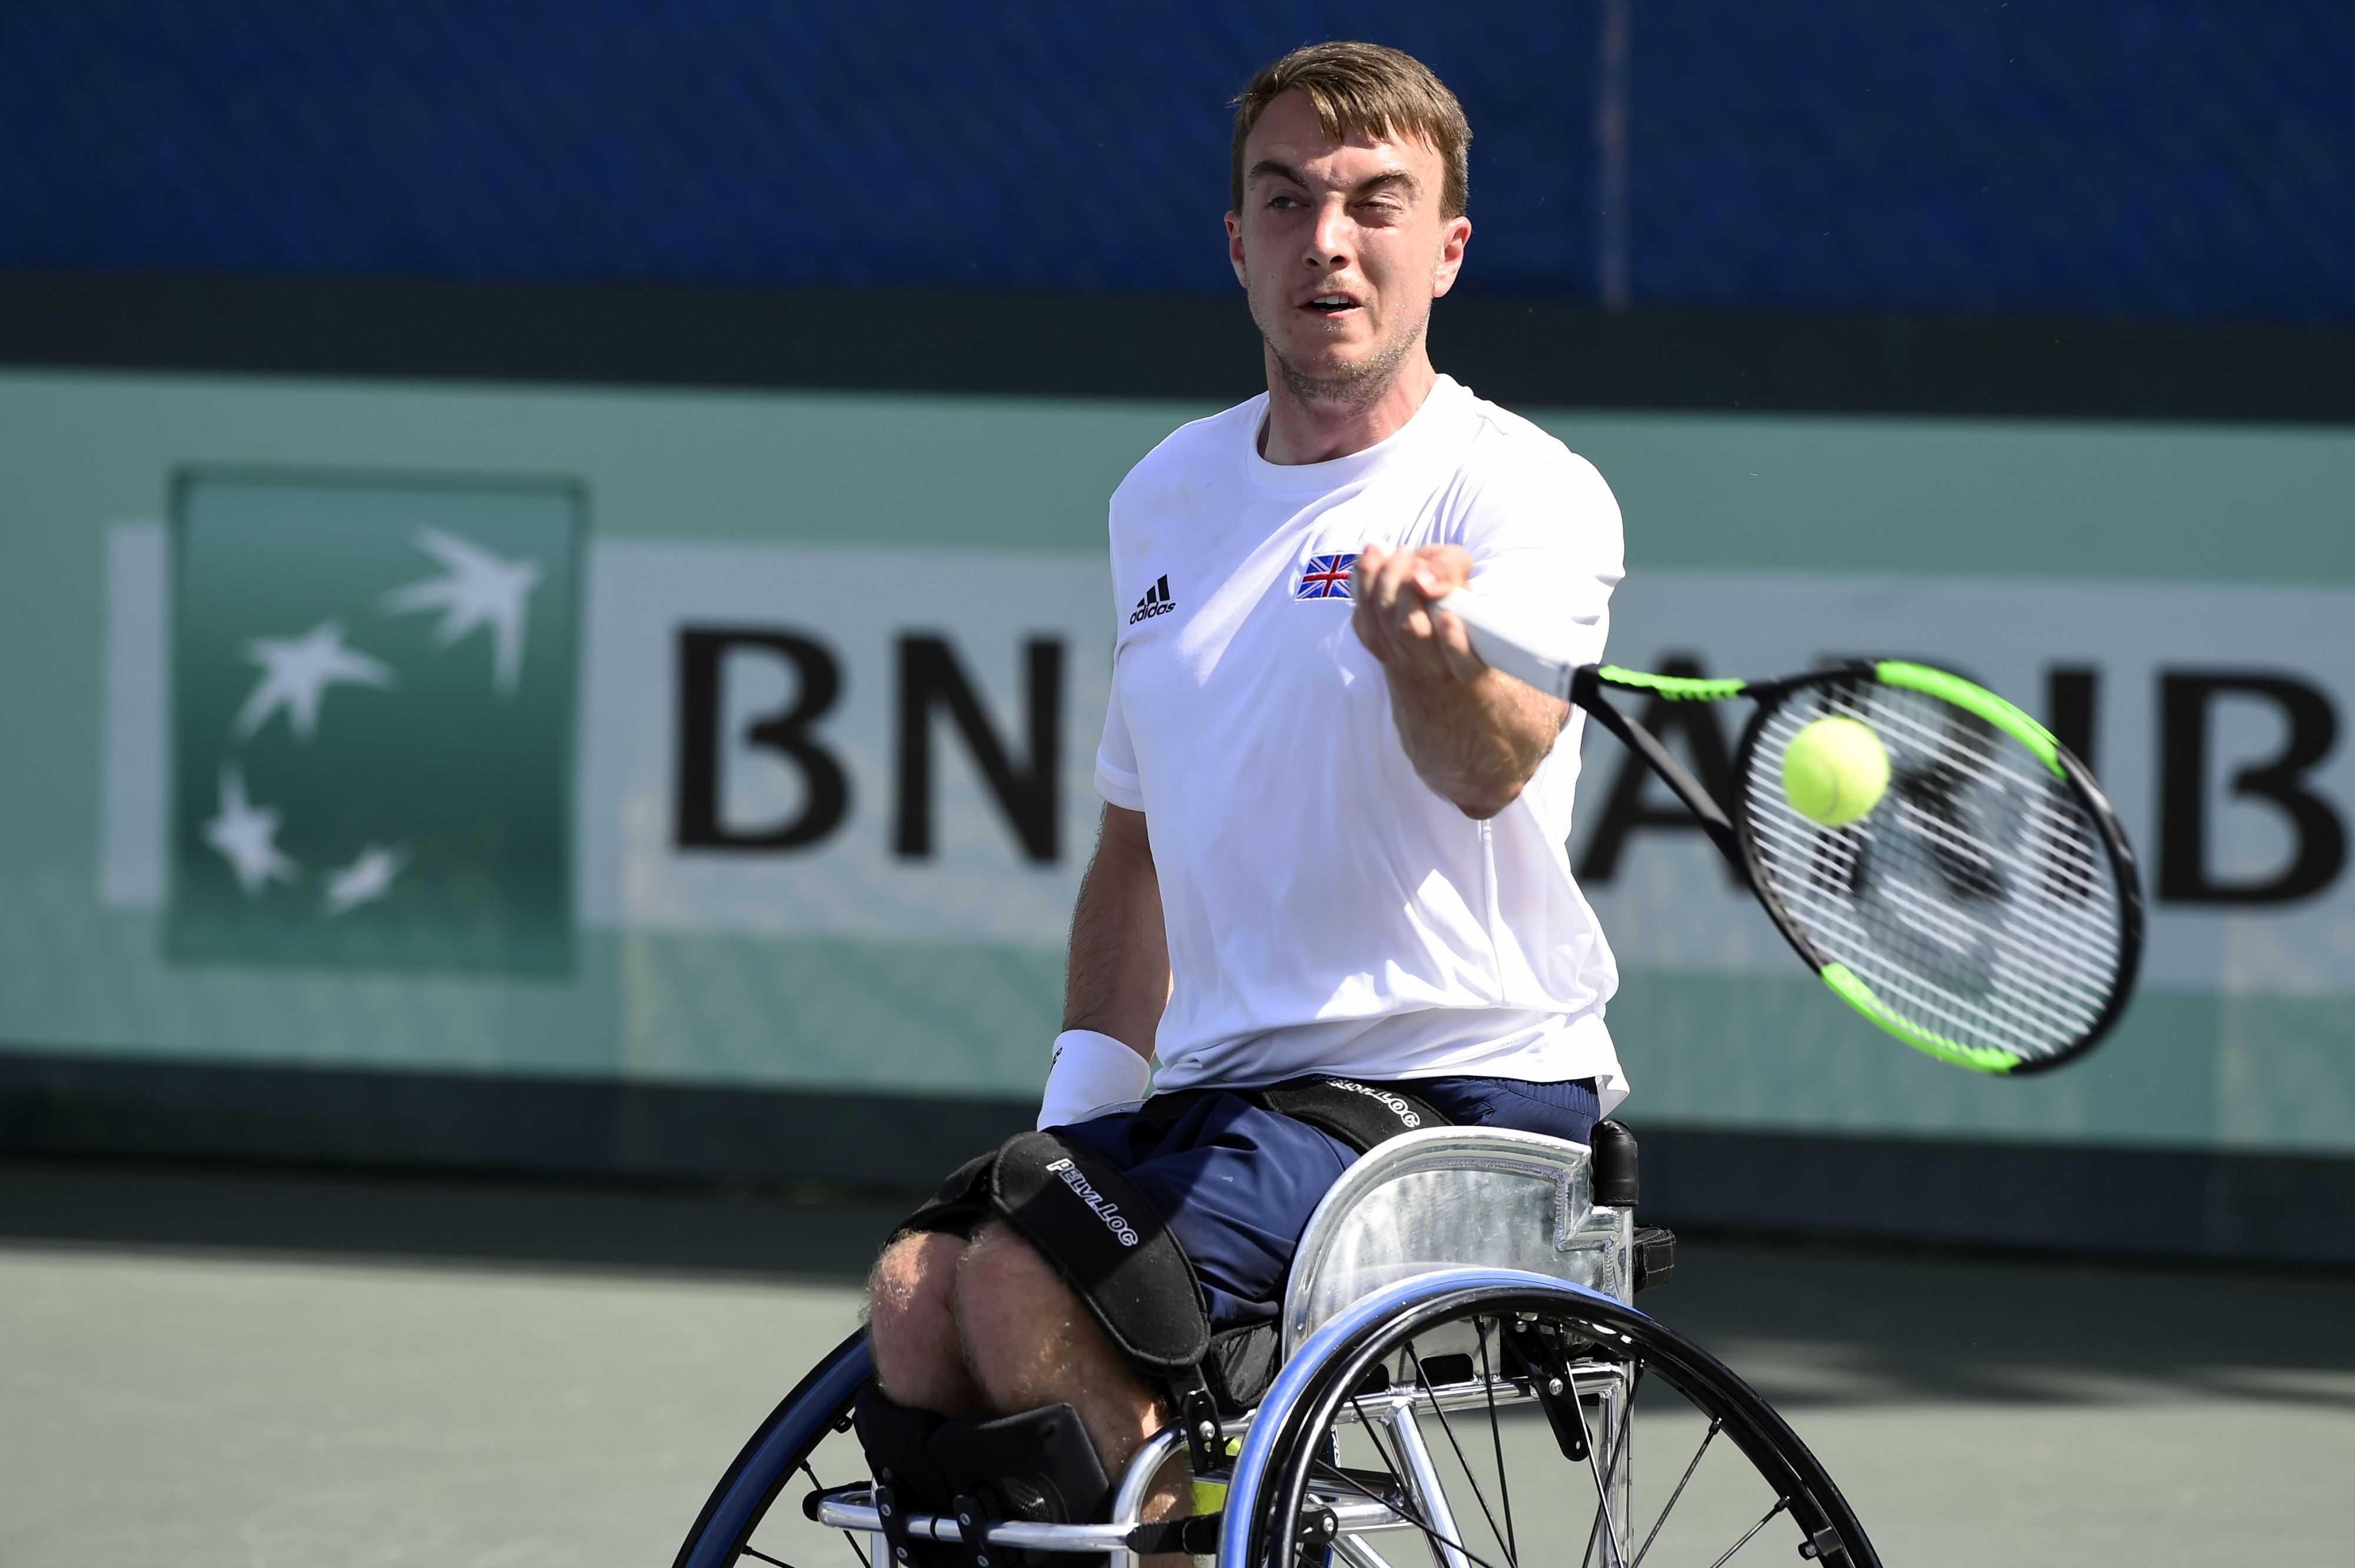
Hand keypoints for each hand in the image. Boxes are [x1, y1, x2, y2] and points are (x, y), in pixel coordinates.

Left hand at [1351, 543, 1485, 683]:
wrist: (1419, 593)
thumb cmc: (1445, 582)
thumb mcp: (1457, 565)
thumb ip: (1448, 570)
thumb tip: (1422, 583)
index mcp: (1468, 656)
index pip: (1464, 663)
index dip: (1454, 643)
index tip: (1449, 615)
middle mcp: (1435, 667)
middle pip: (1411, 630)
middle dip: (1405, 584)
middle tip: (1410, 554)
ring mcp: (1403, 662)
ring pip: (1384, 623)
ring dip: (1384, 578)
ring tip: (1397, 553)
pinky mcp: (1375, 646)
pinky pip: (1362, 620)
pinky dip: (1364, 585)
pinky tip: (1375, 561)